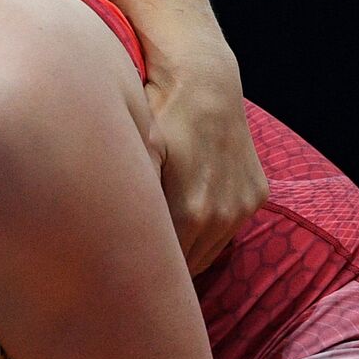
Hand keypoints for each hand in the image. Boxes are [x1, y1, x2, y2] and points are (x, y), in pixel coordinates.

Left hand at [144, 43, 267, 273]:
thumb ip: (127, 196)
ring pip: (210, 251)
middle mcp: (222, 215)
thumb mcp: (134, 153)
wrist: (204, 83)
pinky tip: (187, 215)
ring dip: (188, 249)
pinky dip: (208, 230)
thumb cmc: (157, 116)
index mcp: (190, 212)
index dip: (144, 272)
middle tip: (134, 262)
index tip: (123, 274)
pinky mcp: (256, 195)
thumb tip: (101, 236)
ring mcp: (243, 206)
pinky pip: (228, 229)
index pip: (167, 267)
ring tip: (159, 241)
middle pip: (189, 264)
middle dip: (164, 267)